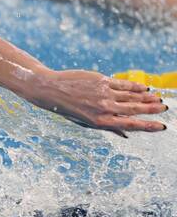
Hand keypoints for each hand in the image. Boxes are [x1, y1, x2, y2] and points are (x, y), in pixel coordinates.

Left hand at [32, 70, 166, 136]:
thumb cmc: (69, 108)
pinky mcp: (101, 81)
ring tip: (157, 98)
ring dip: (147, 97)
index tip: (162, 126)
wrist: (51, 90)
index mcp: (100, 122)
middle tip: (165, 107)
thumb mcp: (86, 122)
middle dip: (152, 109)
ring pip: (132, 96)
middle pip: (135, 109)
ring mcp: (104, 94)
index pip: (130, 125)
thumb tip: (126, 136)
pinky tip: (144, 88)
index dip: (148, 126)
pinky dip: (135, 86)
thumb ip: (108, 127)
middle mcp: (104, 108)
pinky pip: (123, 84)